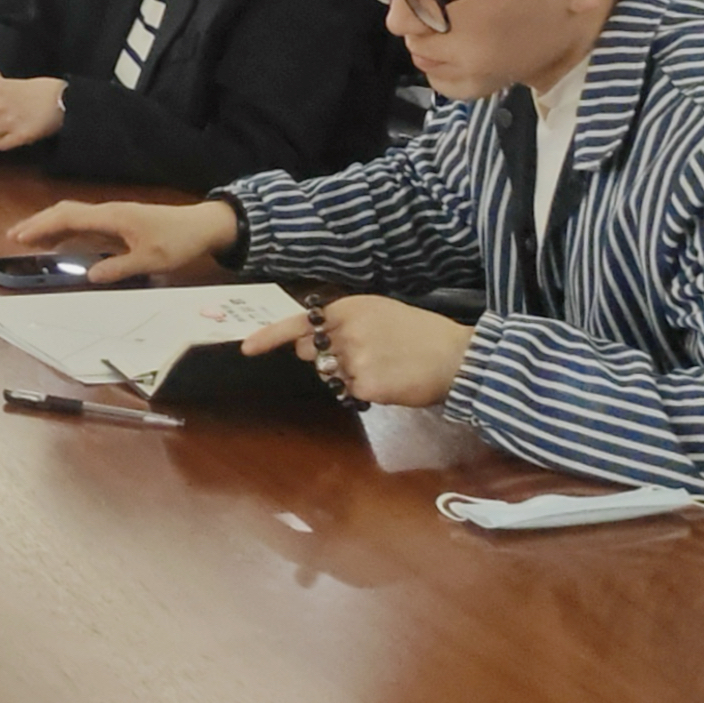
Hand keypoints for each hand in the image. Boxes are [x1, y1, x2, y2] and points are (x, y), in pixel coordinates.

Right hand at [7, 198, 241, 283]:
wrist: (203, 225)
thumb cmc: (178, 242)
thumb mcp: (151, 260)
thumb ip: (119, 268)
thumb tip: (89, 276)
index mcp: (112, 217)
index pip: (68, 217)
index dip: (42, 226)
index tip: (19, 236)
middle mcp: (108, 212)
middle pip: (65, 211)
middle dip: (38, 222)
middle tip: (13, 236)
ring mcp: (114, 215)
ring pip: (74, 215)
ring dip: (50, 224)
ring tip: (28, 237)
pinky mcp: (120, 221)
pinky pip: (86, 222)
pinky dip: (67, 229)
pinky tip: (61, 240)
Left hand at [243, 295, 472, 407]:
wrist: (457, 356)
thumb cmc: (420, 333)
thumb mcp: (379, 313)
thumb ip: (341, 324)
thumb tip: (306, 344)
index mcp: (348, 309)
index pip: (297, 324)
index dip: (269, 337)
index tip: (246, 348)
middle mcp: (345, 331)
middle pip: (312, 354)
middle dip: (326, 358)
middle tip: (364, 354)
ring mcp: (354, 359)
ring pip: (333, 376)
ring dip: (352, 376)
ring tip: (387, 366)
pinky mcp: (366, 385)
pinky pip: (353, 393)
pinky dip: (369, 391)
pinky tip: (392, 381)